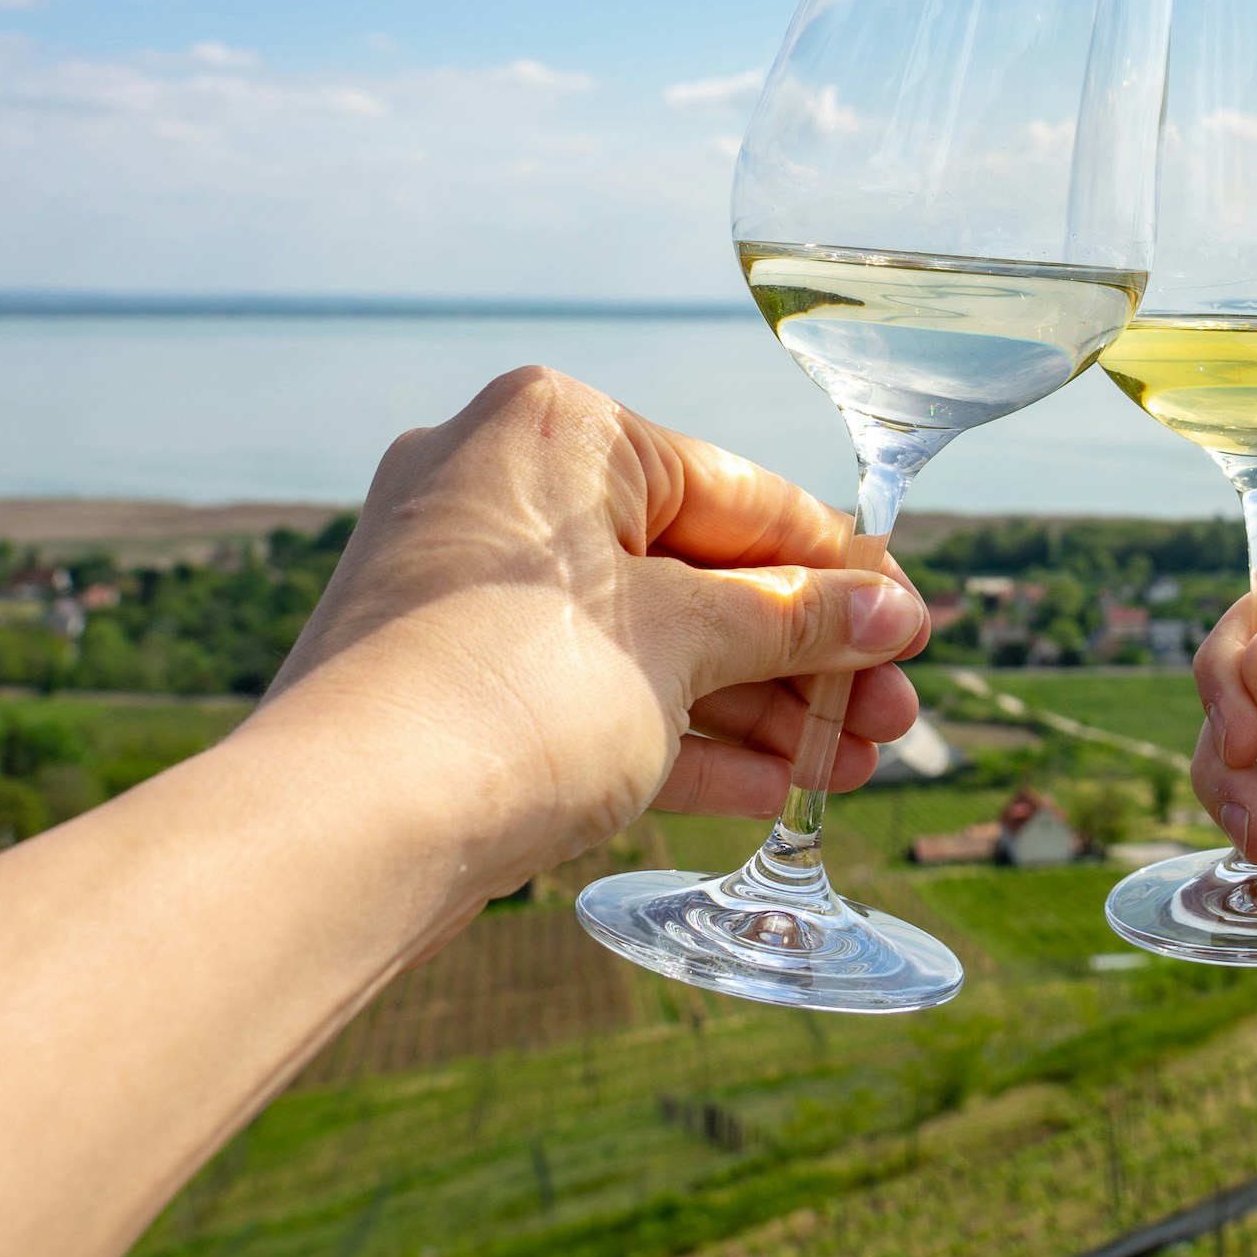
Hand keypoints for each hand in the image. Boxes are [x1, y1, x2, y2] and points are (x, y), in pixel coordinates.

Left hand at [260, 365, 927, 910]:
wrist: (343, 828)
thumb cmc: (517, 693)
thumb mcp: (685, 644)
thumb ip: (796, 622)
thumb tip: (893, 612)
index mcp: (559, 428)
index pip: (740, 493)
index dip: (840, 571)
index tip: (912, 626)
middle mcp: (503, 487)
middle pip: (697, 573)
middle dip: (805, 659)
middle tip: (893, 721)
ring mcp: (467, 588)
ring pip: (647, 641)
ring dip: (755, 709)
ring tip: (848, 772)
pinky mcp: (449, 680)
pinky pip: (589, 692)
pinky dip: (674, 736)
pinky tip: (768, 792)